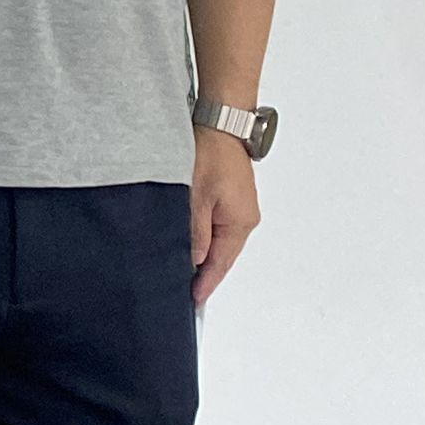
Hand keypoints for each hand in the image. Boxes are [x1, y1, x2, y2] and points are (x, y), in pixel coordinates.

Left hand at [191, 129, 260, 305]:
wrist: (220, 124)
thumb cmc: (211, 153)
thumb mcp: (195, 196)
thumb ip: (193, 232)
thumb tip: (193, 261)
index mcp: (240, 222)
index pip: (220, 263)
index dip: (205, 283)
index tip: (192, 300)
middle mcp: (244, 219)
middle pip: (221, 255)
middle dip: (202, 273)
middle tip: (180, 290)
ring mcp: (239, 209)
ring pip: (218, 241)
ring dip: (202, 254)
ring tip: (181, 272)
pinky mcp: (231, 199)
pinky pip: (217, 227)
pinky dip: (204, 237)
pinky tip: (189, 243)